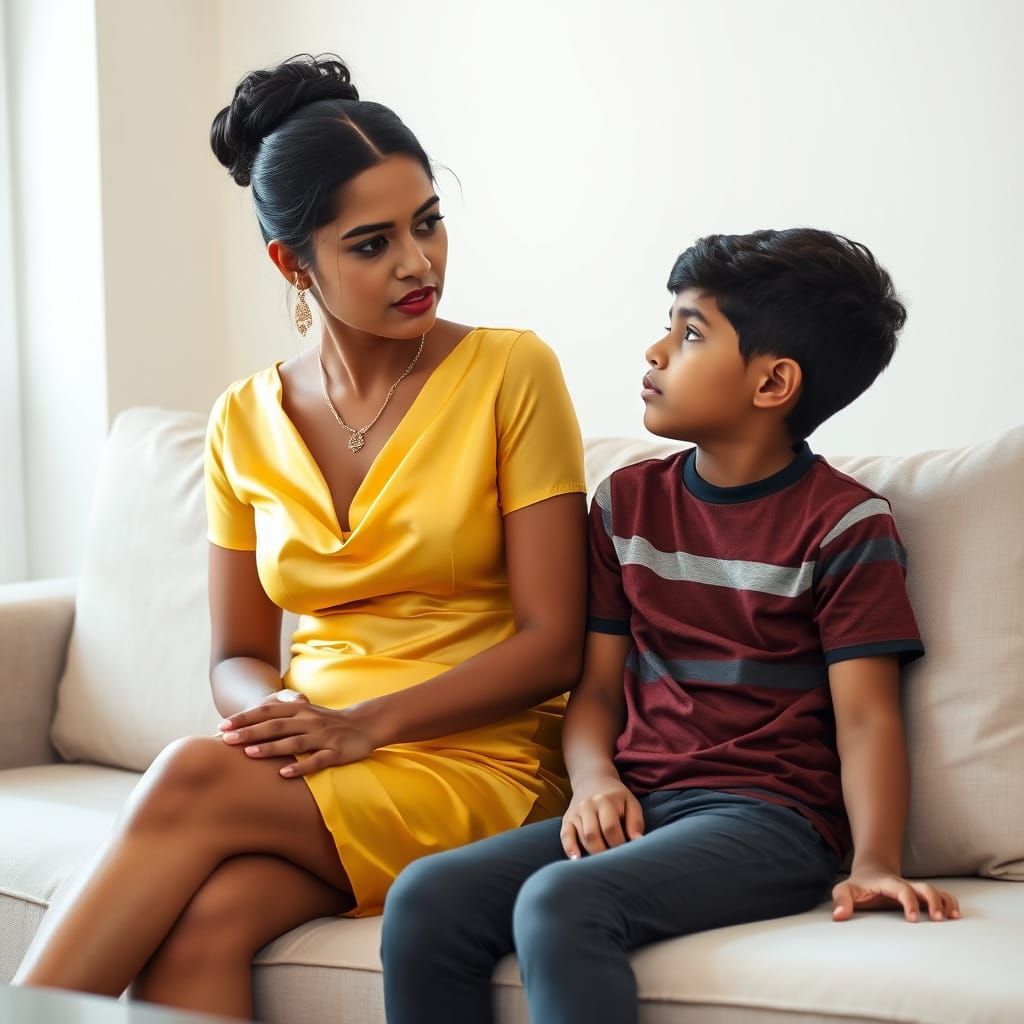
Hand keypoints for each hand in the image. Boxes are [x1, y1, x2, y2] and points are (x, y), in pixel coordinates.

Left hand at [218, 691, 373, 776]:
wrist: (364, 723)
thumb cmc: (327, 721)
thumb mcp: (305, 713)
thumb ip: (282, 717)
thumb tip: (248, 727)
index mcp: (300, 709)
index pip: (268, 711)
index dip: (245, 718)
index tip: (223, 726)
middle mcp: (309, 720)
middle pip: (276, 725)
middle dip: (250, 732)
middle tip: (227, 740)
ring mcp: (323, 736)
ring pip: (294, 742)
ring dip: (271, 747)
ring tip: (249, 753)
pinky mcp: (336, 752)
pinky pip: (316, 760)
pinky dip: (300, 767)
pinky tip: (283, 773)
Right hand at [560, 774, 643, 858]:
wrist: (593, 780)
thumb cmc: (616, 797)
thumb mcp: (630, 803)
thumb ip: (636, 822)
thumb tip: (638, 842)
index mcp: (605, 801)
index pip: (610, 828)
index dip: (619, 845)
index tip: (626, 853)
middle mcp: (588, 805)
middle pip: (593, 835)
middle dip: (604, 853)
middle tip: (614, 861)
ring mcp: (576, 812)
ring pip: (582, 838)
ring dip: (592, 853)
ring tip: (603, 863)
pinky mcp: (567, 819)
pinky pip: (565, 836)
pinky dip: (570, 849)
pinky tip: (576, 860)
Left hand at [832, 871, 960, 921]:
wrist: (872, 871)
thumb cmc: (858, 885)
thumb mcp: (845, 889)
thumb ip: (841, 900)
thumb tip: (839, 916)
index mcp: (887, 884)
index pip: (901, 888)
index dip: (909, 901)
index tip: (912, 920)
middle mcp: (905, 885)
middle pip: (925, 887)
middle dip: (934, 901)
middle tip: (938, 920)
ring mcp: (915, 889)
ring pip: (936, 890)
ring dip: (946, 902)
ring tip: (952, 918)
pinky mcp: (922, 896)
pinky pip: (942, 895)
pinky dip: (951, 903)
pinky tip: (956, 916)